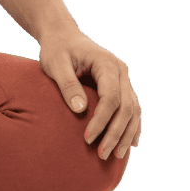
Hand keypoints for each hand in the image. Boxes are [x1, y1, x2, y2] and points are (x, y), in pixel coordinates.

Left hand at [38, 26, 141, 160]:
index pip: (111, 98)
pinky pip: (132, 108)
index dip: (102, 120)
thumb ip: (68, 84)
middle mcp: (121, 70)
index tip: (88, 138)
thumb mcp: (55, 63)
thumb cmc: (57, 48)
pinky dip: (132, 126)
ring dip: (126, 134)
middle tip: (102, 154)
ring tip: (116, 155)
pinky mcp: (120, 85)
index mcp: (106, 63)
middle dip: (116, 133)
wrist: (62, 35)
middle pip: (127, 107)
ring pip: (134, 110)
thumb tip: (80, 110)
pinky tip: (130, 144)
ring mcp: (123, 78)